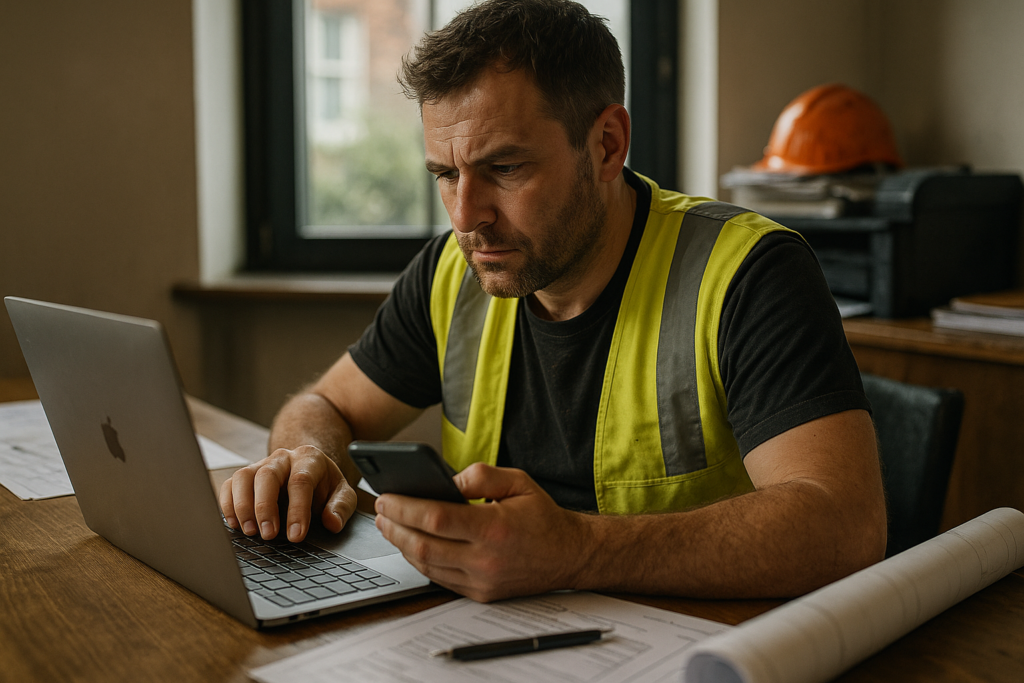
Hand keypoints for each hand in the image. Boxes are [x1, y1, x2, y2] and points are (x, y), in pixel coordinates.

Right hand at [219, 445, 357, 541]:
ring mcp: (261, 464)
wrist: (309, 468)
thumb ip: (341, 506)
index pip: (300, 481)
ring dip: (243, 506)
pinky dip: (228, 504)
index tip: (296, 535)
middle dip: (265, 507)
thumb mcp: (342, 493)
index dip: (297, 510)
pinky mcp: (246, 476)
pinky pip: (230, 484)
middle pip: (268, 476)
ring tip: (250, 532)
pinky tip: (234, 524)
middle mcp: (283, 458)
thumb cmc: (324, 484)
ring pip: (244, 477)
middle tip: (268, 535)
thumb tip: (333, 522)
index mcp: (309, 459)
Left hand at [373, 463, 593, 601]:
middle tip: (378, 511)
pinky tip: (410, 544)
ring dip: (402, 545)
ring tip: (388, 526)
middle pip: (423, 546)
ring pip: (427, 566)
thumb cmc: (542, 517)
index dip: (405, 508)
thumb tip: (448, 479)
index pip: (436, 518)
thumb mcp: (519, 481)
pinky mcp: (481, 594)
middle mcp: (486, 559)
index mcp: (494, 528)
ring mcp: (482, 581)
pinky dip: (420, 561)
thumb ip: (482, 475)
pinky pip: (440, 579)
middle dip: (394, 527)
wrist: (569, 556)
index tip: (386, 497)